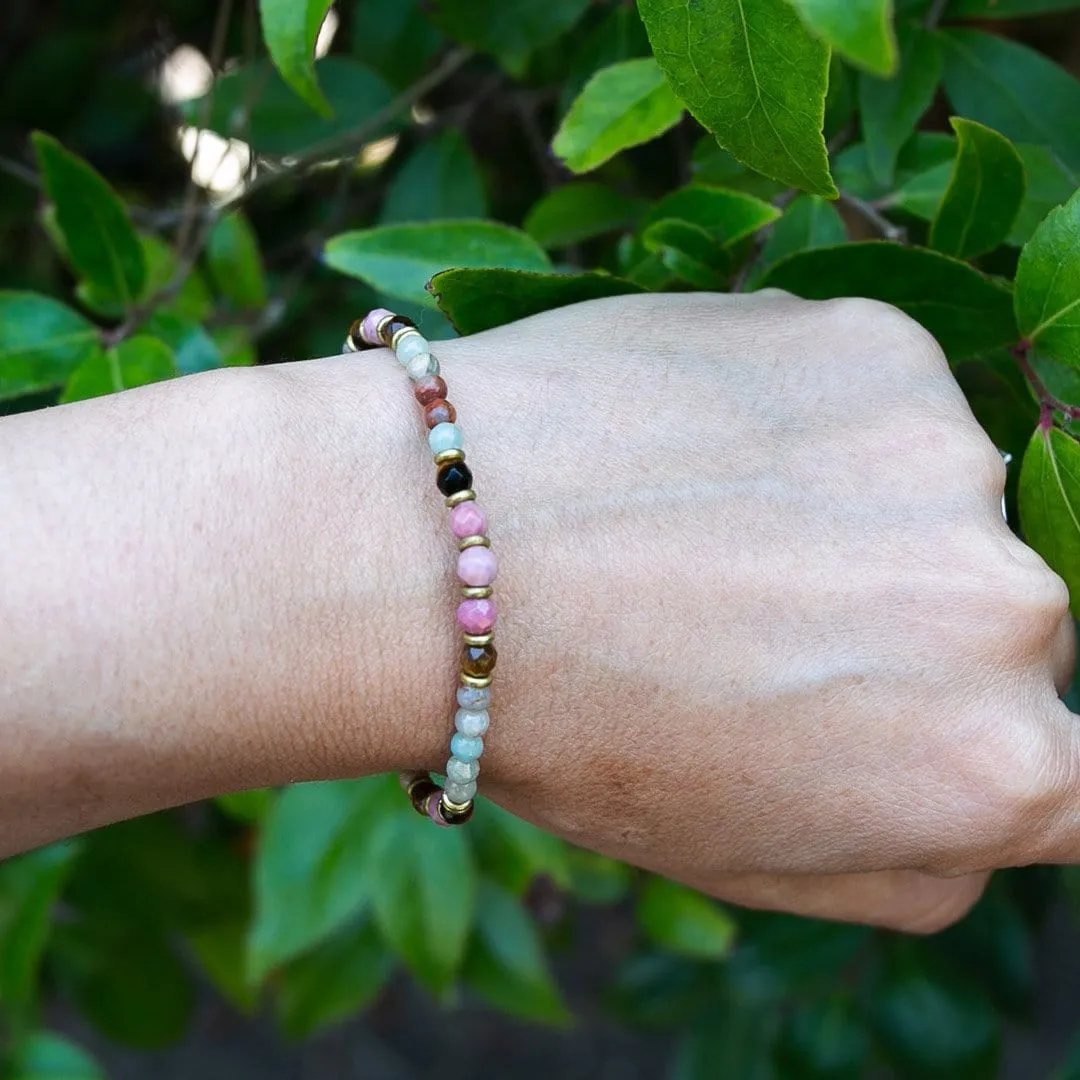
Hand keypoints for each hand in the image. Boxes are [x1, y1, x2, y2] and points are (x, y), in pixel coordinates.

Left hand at [413, 291, 1075, 931]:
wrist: (432, 552)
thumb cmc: (576, 731)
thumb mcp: (752, 860)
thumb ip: (913, 857)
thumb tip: (994, 797)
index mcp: (988, 769)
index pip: (1079, 771)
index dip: (993, 737)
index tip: (913, 704)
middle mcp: (1007, 610)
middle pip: (1006, 621)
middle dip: (908, 627)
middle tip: (758, 615)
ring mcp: (950, 458)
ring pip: (940, 496)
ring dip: (858, 513)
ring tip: (705, 527)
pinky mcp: (878, 345)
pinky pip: (880, 397)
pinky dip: (812, 422)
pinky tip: (696, 447)